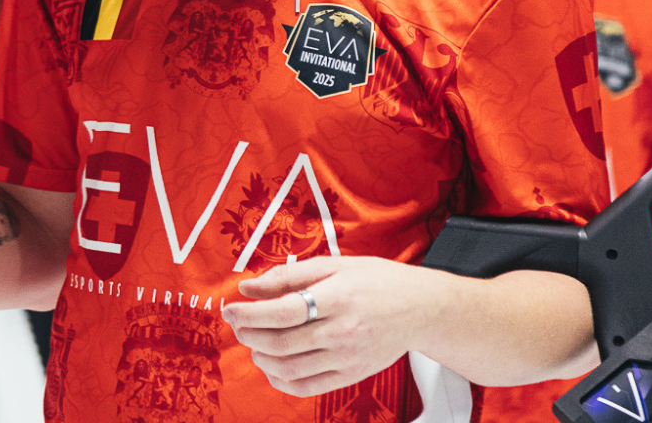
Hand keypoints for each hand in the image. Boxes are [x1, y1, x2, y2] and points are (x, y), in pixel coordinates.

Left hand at [221, 256, 447, 397]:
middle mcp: (343, 331)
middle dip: (249, 334)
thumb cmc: (376, 281)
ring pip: (289, 368)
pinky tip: (271, 365)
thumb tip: (248, 287)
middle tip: (238, 323)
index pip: (282, 311)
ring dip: (260, 357)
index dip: (249, 313)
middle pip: (281, 342)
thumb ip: (288, 276)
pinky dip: (280, 380)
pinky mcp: (351, 375)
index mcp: (339, 297)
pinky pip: (307, 387)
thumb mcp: (334, 265)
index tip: (230, 308)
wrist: (421, 308)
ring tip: (253, 342)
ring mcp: (348, 358)